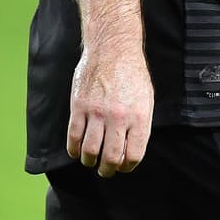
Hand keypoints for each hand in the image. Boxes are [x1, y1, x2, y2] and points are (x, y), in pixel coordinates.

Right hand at [66, 44, 153, 177]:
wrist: (112, 49)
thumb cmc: (132, 74)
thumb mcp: (146, 98)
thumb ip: (140, 124)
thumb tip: (131, 151)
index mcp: (139, 115)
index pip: (133, 154)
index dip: (128, 166)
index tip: (123, 166)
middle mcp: (118, 116)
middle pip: (111, 157)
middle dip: (108, 170)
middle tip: (106, 170)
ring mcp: (96, 112)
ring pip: (89, 151)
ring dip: (90, 161)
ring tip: (91, 161)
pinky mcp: (78, 106)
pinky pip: (73, 137)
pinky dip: (74, 150)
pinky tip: (77, 151)